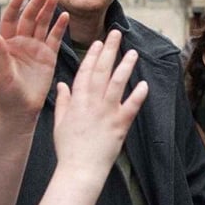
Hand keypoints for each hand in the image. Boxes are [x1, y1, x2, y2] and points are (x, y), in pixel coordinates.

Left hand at [0, 0, 67, 118]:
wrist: (22, 110)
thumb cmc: (7, 94)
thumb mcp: (1, 74)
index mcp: (7, 44)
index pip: (10, 20)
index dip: (15, 6)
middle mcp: (22, 43)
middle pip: (29, 18)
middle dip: (36, 4)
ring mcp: (36, 48)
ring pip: (42, 25)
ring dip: (48, 11)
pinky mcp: (49, 57)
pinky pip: (55, 38)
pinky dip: (60, 27)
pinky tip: (65, 16)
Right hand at [51, 30, 146, 178]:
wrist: (79, 170)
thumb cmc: (68, 148)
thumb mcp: (59, 122)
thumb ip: (62, 102)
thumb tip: (62, 85)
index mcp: (77, 101)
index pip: (85, 72)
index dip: (93, 55)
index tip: (99, 42)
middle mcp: (92, 103)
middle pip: (102, 71)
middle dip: (109, 51)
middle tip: (116, 34)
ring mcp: (107, 113)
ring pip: (117, 84)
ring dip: (125, 66)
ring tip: (133, 52)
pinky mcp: (120, 125)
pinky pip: (131, 107)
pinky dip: (138, 95)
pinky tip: (144, 84)